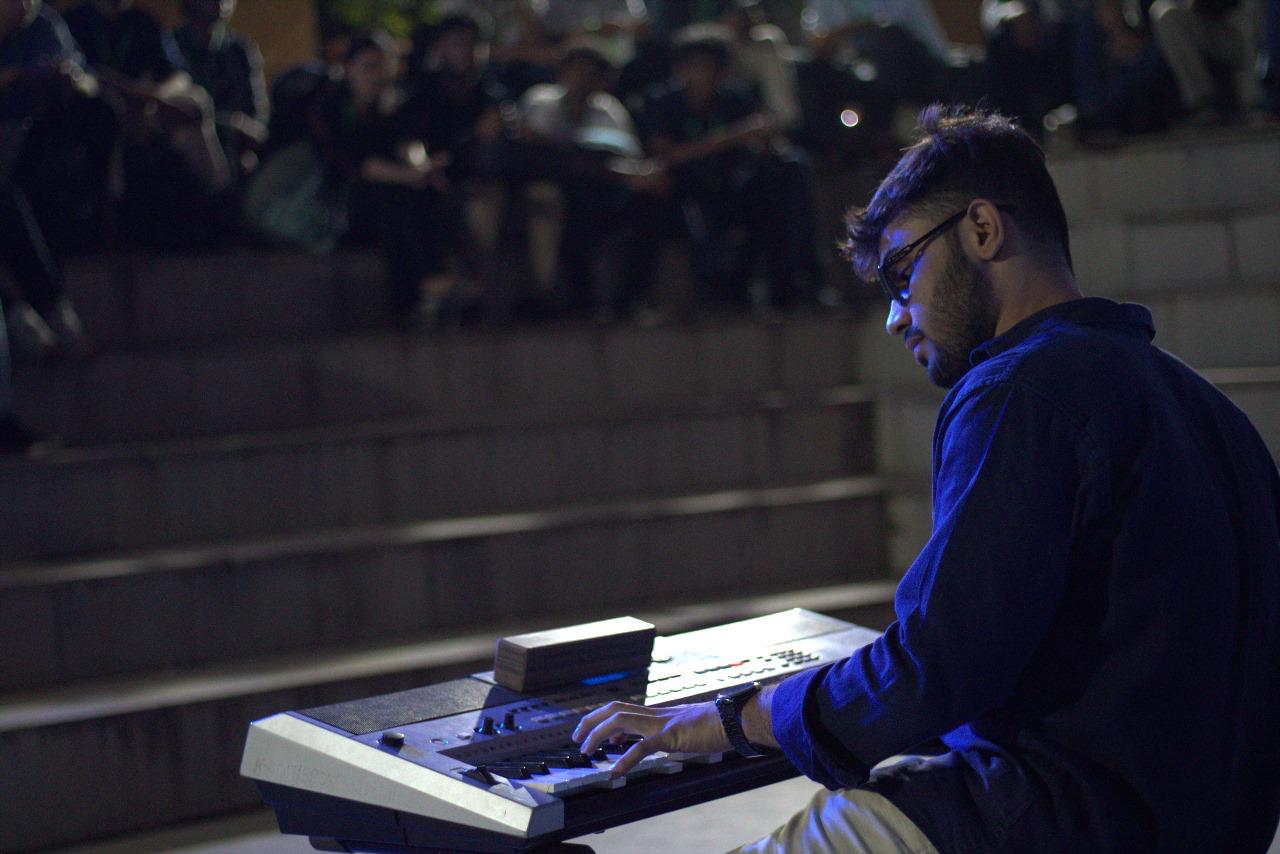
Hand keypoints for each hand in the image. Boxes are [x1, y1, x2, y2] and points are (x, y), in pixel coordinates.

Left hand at [574, 701, 730, 777]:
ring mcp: (663, 723)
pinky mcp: (672, 735)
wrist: (736, 720)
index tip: (591, 731)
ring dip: (599, 733)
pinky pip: (644, 746)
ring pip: (622, 719)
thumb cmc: (718, 726)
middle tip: (577, 738)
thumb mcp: (687, 730)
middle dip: (591, 720)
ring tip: (586, 750)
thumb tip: (661, 742)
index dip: (602, 717)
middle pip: (615, 708)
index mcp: (659, 715)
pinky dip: (627, 758)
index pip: (623, 709)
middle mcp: (657, 715)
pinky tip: (616, 771)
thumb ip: (670, 735)